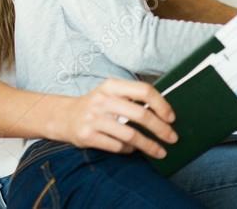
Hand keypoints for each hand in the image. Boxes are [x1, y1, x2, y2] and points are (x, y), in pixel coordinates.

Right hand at [54, 78, 176, 158]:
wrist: (63, 116)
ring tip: (160, 151)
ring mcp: (94, 119)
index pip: (144, 90)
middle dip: (160, 129)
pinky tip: (133, 149)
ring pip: (130, 134)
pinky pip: (117, 146)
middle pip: (141, 114)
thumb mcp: (111, 93)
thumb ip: (133, 97)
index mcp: (112, 86)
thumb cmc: (96, 105)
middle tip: (172, 138)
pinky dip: (129, 150)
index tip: (171, 118)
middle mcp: (103, 100)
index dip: (161, 105)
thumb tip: (164, 110)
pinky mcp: (87, 136)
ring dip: (149, 145)